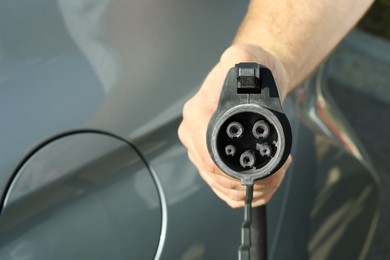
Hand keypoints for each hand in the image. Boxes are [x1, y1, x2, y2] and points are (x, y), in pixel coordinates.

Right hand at [178, 44, 291, 207]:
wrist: (256, 78)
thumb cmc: (252, 71)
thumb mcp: (247, 57)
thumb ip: (241, 59)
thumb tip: (239, 69)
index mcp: (197, 114)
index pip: (208, 158)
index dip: (235, 173)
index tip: (266, 171)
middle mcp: (194, 133)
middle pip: (215, 176)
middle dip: (250, 182)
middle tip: (279, 171)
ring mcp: (201, 148)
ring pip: (221, 186)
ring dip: (251, 190)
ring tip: (276, 174)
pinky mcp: (212, 158)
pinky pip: (223, 188)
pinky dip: (244, 193)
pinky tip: (263, 182)